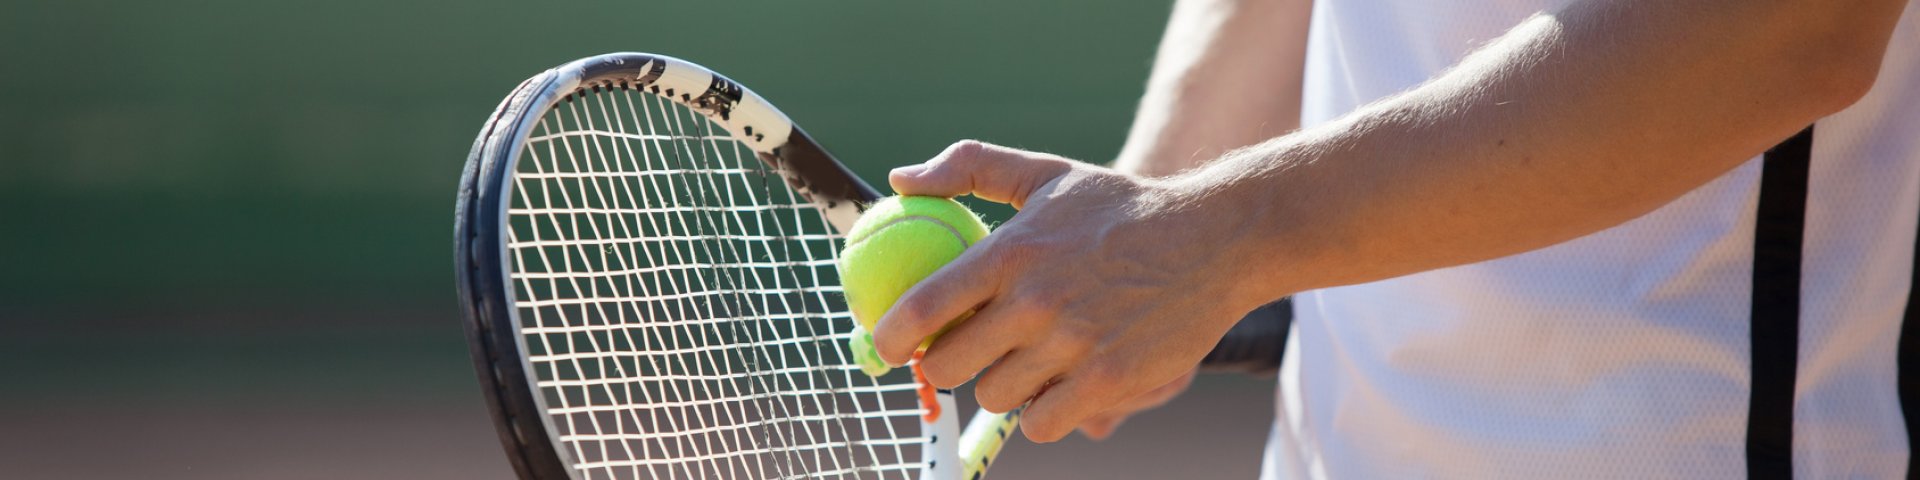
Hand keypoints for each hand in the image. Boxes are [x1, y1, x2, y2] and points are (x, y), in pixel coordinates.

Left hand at [872, 140, 1263, 442]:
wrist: (1213, 240)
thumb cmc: (1122, 207)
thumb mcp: (1048, 172)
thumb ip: (970, 167)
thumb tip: (901, 182)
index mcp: (1012, 251)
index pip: (924, 307)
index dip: (891, 337)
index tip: (886, 347)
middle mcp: (1036, 301)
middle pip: (950, 366)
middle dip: (947, 365)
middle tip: (964, 354)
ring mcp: (1072, 346)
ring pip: (995, 397)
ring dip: (1001, 385)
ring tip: (1025, 360)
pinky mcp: (1107, 382)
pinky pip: (1042, 424)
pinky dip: (1043, 412)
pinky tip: (1057, 383)